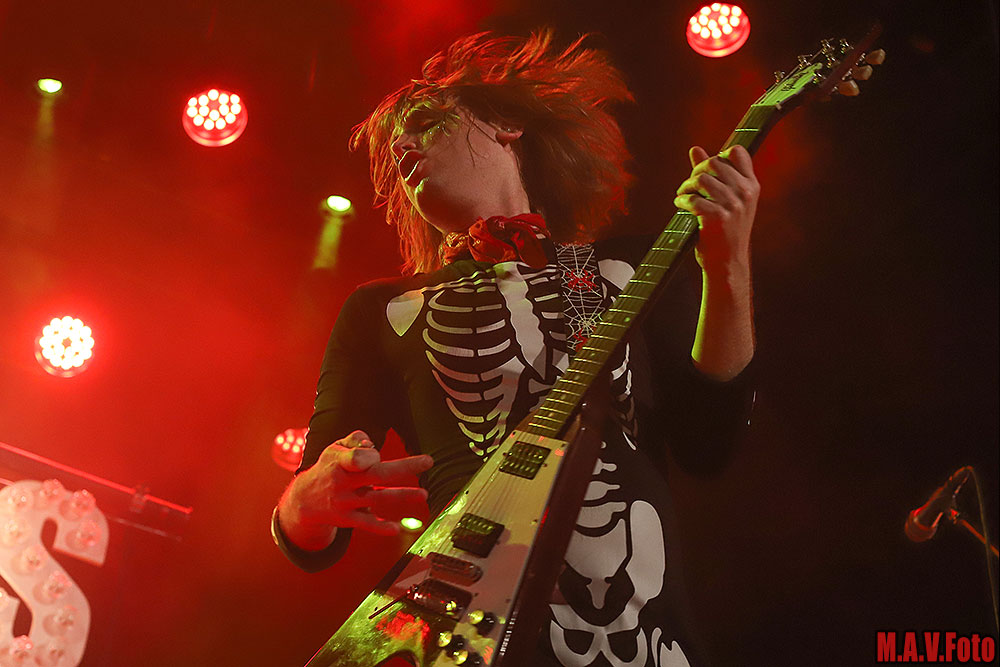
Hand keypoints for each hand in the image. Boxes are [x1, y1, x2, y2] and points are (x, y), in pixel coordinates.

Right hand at [282, 430, 433, 541]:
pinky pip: (366, 524)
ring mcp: (346, 502)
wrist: (304, 500)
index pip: (358, 457)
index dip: (370, 454)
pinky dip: (380, 527)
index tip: (376, 452)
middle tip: (428, 461)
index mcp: (339, 462)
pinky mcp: (348, 519)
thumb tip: (372, 446)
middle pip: (377, 474)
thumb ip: (355, 440)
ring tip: (424, 494)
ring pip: (378, 499)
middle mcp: (343, 482)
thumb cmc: (328, 467)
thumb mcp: (335, 448)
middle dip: (405, 467)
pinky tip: (396, 529)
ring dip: (402, 496)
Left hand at [673, 145, 758, 275]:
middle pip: (714, 163)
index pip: (737, 152)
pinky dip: (682, 201)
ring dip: (686, 187)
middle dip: (696, 172)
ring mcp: (732, 205)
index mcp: (751, 186)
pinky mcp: (717, 217)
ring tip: (683, 196)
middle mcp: (744, 192)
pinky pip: (692, 199)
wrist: (728, 263)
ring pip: (700, 179)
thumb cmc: (726, 231)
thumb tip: (695, 149)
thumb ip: (712, 174)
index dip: (718, 156)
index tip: (707, 170)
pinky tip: (681, 206)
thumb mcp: (727, 200)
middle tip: (689, 185)